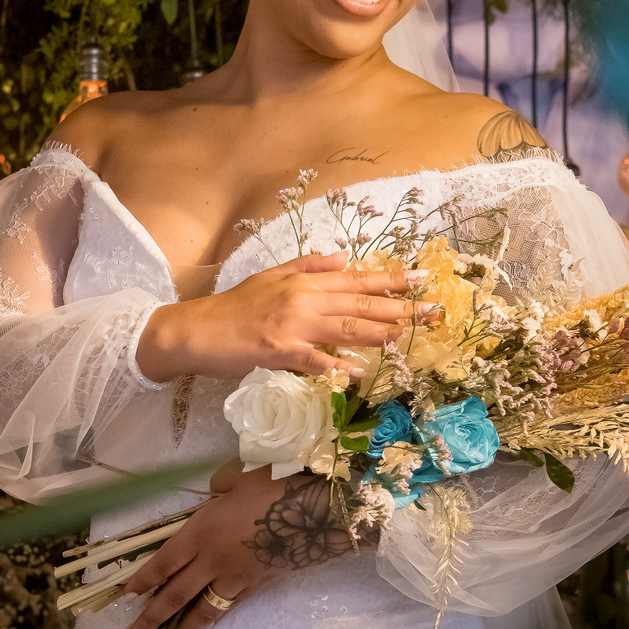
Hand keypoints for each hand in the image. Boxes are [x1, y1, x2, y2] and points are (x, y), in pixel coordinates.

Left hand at [121, 460, 370, 628]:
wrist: (318, 513)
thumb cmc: (276, 487)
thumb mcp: (238, 474)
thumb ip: (218, 486)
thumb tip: (214, 493)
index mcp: (201, 531)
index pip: (163, 561)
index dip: (143, 580)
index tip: (126, 595)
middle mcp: (212, 560)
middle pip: (175, 594)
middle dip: (152, 617)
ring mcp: (235, 577)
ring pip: (202, 610)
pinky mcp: (257, 586)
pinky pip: (229, 608)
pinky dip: (214, 621)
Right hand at [135, 251, 438, 382]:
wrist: (196, 329)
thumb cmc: (234, 306)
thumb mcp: (272, 275)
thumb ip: (308, 265)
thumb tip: (343, 256)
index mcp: (304, 282)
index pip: (356, 279)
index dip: (390, 280)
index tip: (421, 279)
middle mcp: (303, 299)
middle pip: (359, 304)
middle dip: (399, 307)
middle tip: (432, 311)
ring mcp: (292, 326)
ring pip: (344, 329)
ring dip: (378, 332)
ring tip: (407, 335)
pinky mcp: (278, 351)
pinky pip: (314, 360)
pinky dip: (336, 365)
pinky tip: (357, 372)